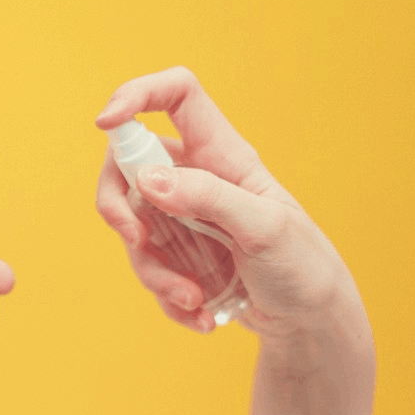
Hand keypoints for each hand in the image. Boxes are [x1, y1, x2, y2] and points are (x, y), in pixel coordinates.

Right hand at [94, 67, 359, 338]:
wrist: (310, 320)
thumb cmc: (303, 264)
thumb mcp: (264, 228)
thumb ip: (208, 197)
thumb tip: (148, 179)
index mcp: (222, 154)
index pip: (176, 95)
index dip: (136, 94)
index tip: (104, 122)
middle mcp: (195, 178)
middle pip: (128, 166)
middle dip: (118, 207)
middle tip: (134, 240)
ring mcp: (181, 217)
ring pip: (132, 228)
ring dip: (154, 271)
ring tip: (194, 299)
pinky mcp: (177, 255)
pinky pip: (147, 268)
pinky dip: (166, 298)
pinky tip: (200, 315)